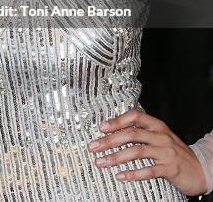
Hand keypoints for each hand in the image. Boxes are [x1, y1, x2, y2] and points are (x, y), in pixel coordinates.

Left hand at [87, 108, 206, 195]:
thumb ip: (142, 132)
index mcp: (157, 125)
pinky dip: (132, 173)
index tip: (101, 127)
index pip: (135, 116)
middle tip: (94, 146)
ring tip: (101, 162)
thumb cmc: (174, 152)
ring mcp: (165, 152)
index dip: (117, 120)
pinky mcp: (170, 169)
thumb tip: (114, 131)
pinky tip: (120, 176)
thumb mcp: (160, 137)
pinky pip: (148, 170)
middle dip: (110, 140)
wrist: (199, 168)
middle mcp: (161, 136)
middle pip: (131, 134)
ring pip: (137, 151)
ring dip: (116, 157)